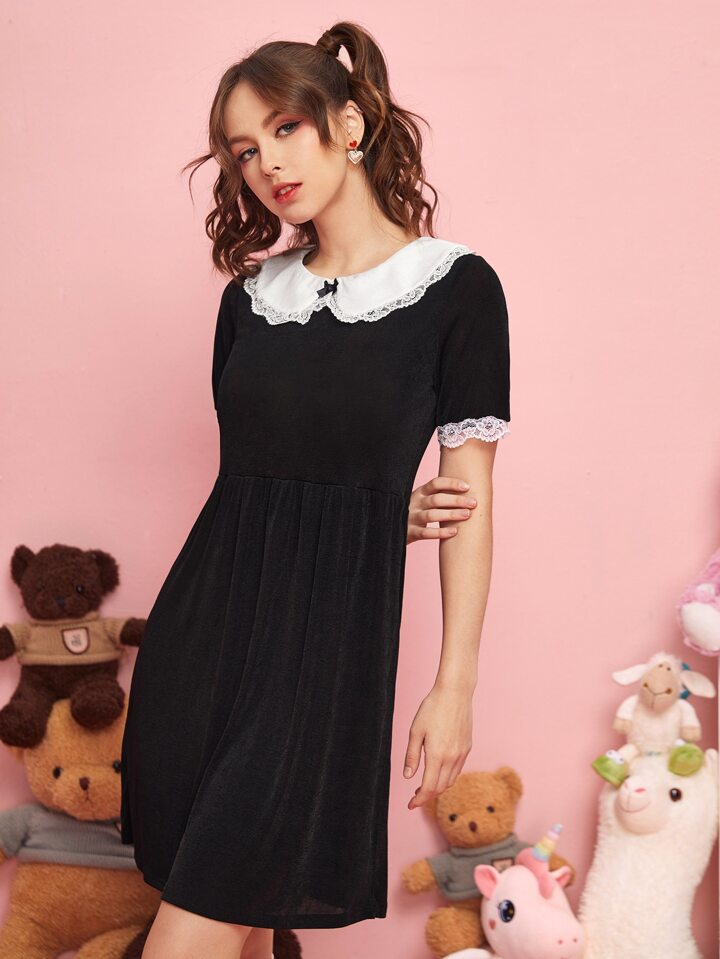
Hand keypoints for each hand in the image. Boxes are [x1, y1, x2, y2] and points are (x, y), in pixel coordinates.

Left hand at [403, 683, 472, 809]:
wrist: (455, 693)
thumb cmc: (432, 708)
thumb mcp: (415, 731)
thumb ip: (412, 755)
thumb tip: (408, 776)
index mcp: (437, 755)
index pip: (429, 788)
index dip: (419, 800)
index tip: (411, 805)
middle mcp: (452, 758)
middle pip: (440, 788)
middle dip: (427, 796)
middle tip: (415, 797)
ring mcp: (462, 753)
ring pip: (450, 781)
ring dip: (438, 788)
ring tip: (425, 786)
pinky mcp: (467, 748)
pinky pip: (457, 770)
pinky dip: (447, 777)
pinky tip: (438, 772)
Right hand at [407, 475, 477, 544]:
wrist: (392, 528)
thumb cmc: (415, 513)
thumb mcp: (422, 501)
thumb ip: (438, 496)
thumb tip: (467, 491)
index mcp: (419, 493)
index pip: (435, 483)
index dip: (451, 483)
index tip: (467, 486)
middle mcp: (414, 503)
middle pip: (436, 499)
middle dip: (456, 500)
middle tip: (473, 503)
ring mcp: (411, 518)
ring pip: (432, 515)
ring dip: (451, 514)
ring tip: (467, 515)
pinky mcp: (410, 533)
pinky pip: (426, 533)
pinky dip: (441, 533)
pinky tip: (454, 532)